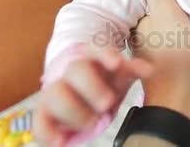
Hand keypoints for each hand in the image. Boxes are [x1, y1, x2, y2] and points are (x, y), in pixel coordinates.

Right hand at [34, 47, 152, 145]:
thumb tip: (150, 69)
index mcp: (92, 60)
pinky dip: (47, 133)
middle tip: (107, 104)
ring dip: (74, 111)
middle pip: (76, 70)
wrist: (78, 94)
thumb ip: (132, 71)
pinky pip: (39, 122)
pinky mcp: (45, 114)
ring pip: (56, 94)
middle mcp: (71, 74)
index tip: (116, 63)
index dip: (106, 55)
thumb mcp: (119, 77)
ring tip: (93, 123)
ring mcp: (55, 92)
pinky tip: (60, 142)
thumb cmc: (103, 83)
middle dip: (92, 86)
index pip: (96, 50)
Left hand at [131, 0, 189, 122]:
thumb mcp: (167, 13)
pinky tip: (189, 11)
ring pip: (158, 9)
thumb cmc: (175, 54)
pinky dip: (176, 15)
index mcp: (131, 14)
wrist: (183, 97)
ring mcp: (148, 39)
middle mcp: (135, 26)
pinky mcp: (161, 50)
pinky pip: (166, 24)